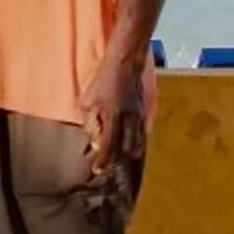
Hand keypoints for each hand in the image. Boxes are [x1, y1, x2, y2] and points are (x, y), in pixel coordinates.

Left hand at [79, 49, 151, 184]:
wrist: (126, 62)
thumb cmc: (103, 80)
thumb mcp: (88, 100)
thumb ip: (91, 123)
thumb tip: (96, 143)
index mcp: (114, 114)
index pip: (109, 144)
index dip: (103, 159)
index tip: (97, 170)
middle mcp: (130, 118)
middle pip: (127, 149)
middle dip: (117, 160)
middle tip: (107, 167)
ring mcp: (140, 116)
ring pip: (138, 143)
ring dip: (127, 154)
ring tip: (118, 161)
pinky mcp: (145, 114)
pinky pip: (142, 135)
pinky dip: (135, 144)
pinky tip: (129, 148)